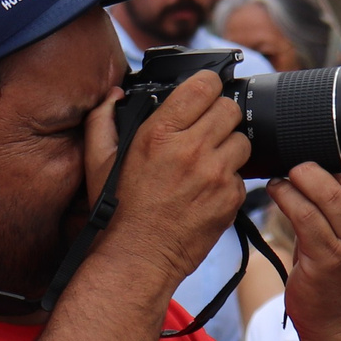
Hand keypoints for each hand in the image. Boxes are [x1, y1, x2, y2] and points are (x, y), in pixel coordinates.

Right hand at [86, 71, 246, 291]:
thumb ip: (102, 120)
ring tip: (205, 163)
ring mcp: (216, 174)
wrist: (138, 255)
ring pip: (243, 140)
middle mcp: (192, 150)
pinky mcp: (232, 197)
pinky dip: (229, 178)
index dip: (207, 85)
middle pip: (230, 109)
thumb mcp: (97, 161)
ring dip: (228, 147)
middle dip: (218, 116)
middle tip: (202, 132)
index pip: (205, 86)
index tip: (203, 92)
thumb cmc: (117, 209)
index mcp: (160, 134)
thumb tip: (113, 95)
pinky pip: (242, 174)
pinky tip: (206, 189)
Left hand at [270, 163, 340, 340]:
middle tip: (295, 169)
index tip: (316, 164)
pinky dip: (287, 199)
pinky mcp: (326, 259)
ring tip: (281, 181)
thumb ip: (335, 212)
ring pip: (328, 197)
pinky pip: (305, 218)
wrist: (338, 325)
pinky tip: (276, 193)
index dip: (340, 165)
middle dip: (318, 168)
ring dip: (299, 181)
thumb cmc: (335, 280)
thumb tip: (310, 175)